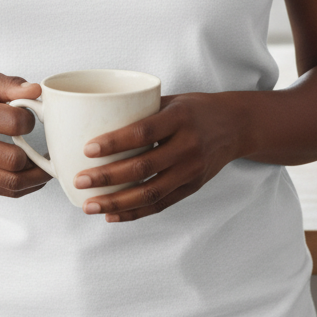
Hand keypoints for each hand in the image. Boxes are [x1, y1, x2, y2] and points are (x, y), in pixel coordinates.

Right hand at [0, 73, 51, 197]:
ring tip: (48, 165)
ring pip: (12, 182)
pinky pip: (7, 192)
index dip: (30, 119)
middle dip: (36, 154)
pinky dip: (28, 186)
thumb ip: (12, 85)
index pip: (13, 123)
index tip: (29, 118)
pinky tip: (35, 173)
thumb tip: (36, 91)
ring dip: (37, 176)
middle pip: (13, 159)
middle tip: (44, 146)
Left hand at [73, 92, 245, 221]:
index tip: (87, 149)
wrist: (236, 126)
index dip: (114, 142)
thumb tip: (96, 117)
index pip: (143, 132)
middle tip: (80, 180)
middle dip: (107, 177)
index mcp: (179, 118)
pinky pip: (160, 205)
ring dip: (116, 203)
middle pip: (142, 167)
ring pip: (150, 193)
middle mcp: (187, 146)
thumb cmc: (195, 108)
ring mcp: (191, 170)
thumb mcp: (172, 100)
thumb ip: (141, 111)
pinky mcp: (192, 187)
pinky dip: (134, 213)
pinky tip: (112, 216)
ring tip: (90, 205)